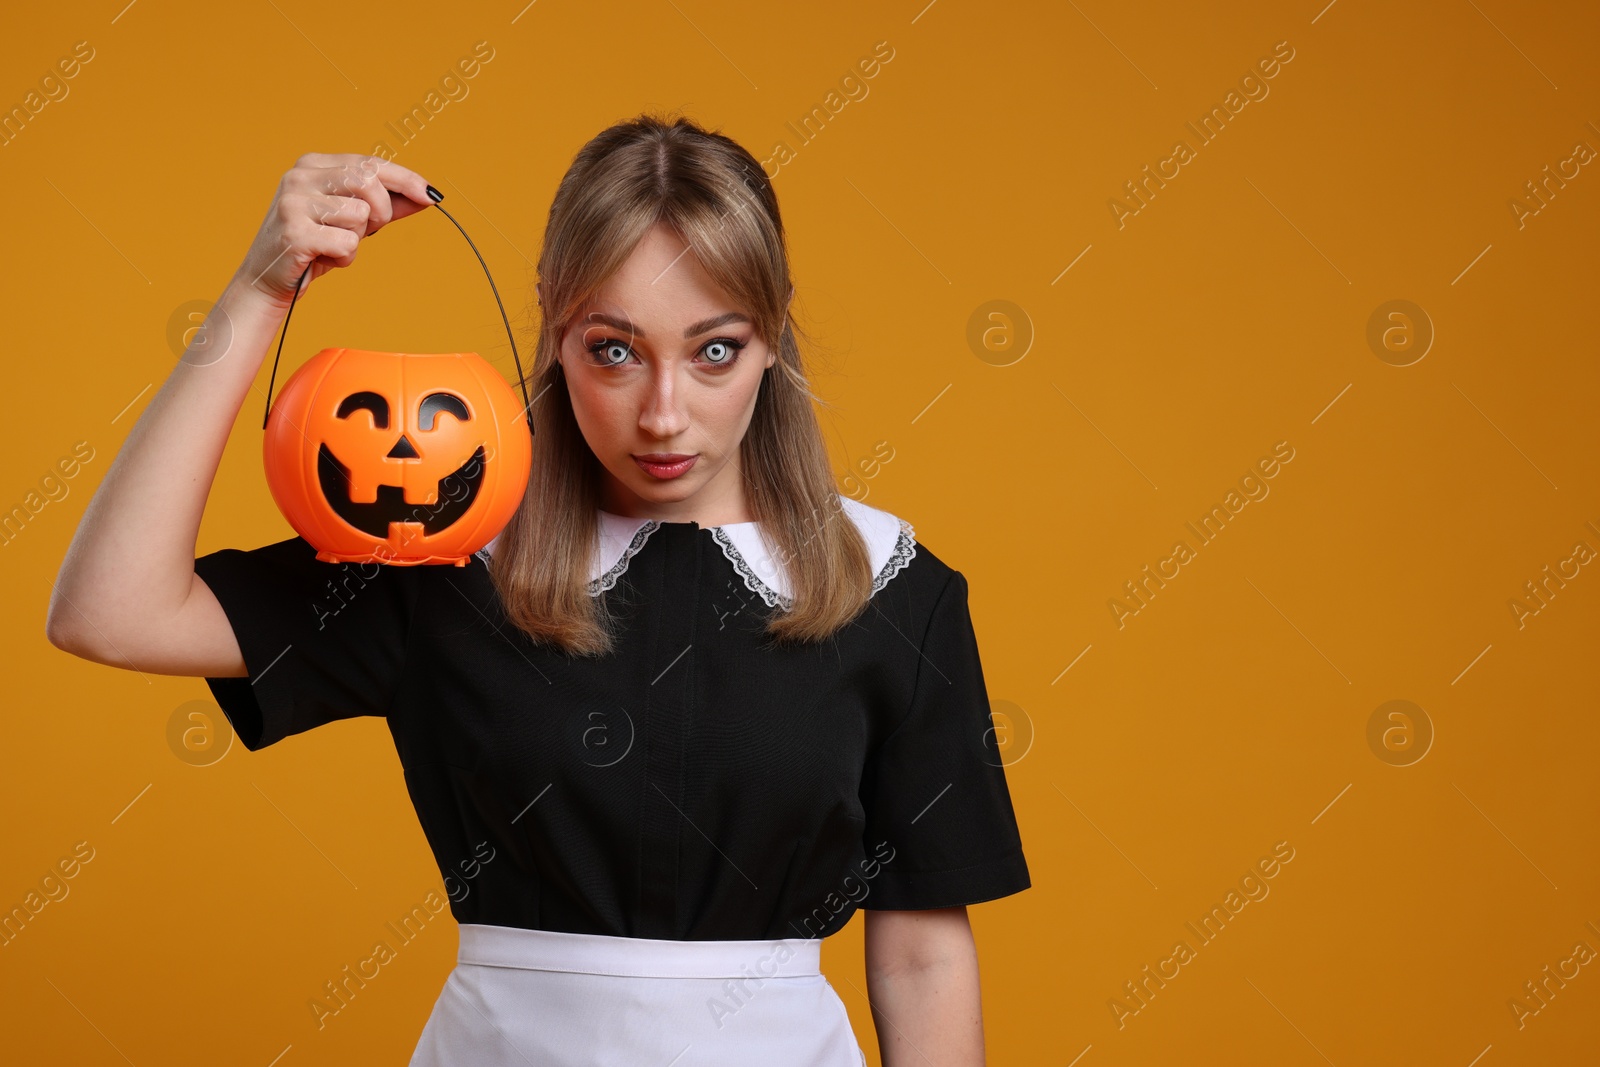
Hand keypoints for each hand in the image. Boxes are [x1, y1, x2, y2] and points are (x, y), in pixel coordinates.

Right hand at [236, 153, 435, 308]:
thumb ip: (386, 205)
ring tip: (335, 245)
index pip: (369, 163)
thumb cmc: (315, 245)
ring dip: (358, 239)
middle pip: (367, 182)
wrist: (268, 278)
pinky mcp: (295, 233)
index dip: (404, 178)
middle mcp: (300, 177)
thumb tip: (427, 196)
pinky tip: (324, 258)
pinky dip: (346, 257)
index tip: (431, 194)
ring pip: (359, 214)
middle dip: (382, 211)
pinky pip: (347, 243)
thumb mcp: (352, 220)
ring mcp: (294, 203)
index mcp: (312, 165)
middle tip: (369, 230)